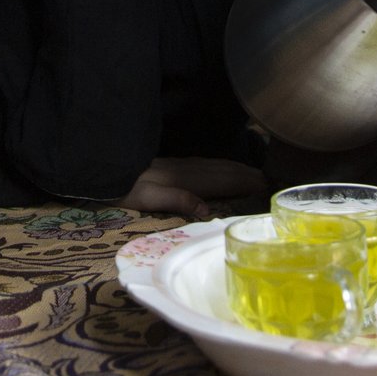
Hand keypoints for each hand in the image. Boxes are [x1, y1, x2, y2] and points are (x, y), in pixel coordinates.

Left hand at [118, 157, 264, 218]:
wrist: (106, 168)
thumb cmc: (126, 188)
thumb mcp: (148, 198)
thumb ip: (177, 199)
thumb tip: (208, 210)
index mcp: (186, 178)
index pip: (223, 180)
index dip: (246, 182)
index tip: (267, 186)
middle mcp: (188, 169)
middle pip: (224, 170)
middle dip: (248, 174)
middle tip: (270, 180)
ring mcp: (182, 165)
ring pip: (217, 166)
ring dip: (238, 169)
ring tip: (255, 174)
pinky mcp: (174, 165)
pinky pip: (207, 165)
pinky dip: (222, 167)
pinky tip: (224, 170)